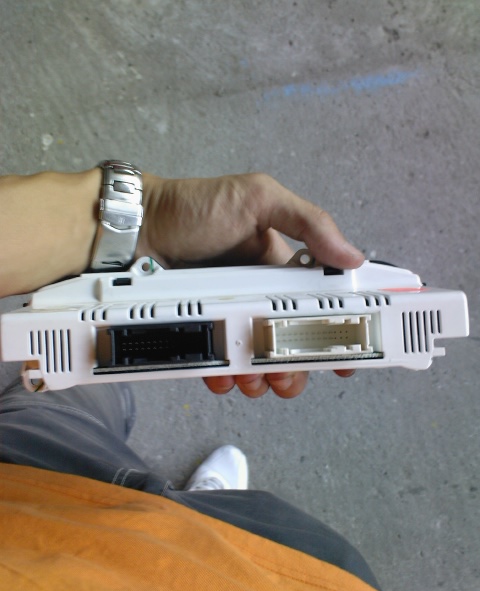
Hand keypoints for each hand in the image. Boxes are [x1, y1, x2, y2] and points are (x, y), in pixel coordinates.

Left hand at [139, 173, 363, 397]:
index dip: (336, 330)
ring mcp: (231, 314)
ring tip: (254, 377)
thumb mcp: (258, 199)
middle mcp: (261, 294)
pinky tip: (222, 375)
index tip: (344, 358)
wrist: (135, 229)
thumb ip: (308, 222)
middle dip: (296, 365)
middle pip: (292, 341)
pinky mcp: (204, 329)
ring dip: (263, 376)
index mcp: (282, 266)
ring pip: (259, 357)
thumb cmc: (193, 207)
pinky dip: (225, 375)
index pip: (321, 302)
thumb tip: (353, 256)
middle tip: (288, 375)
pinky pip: (221, 361)